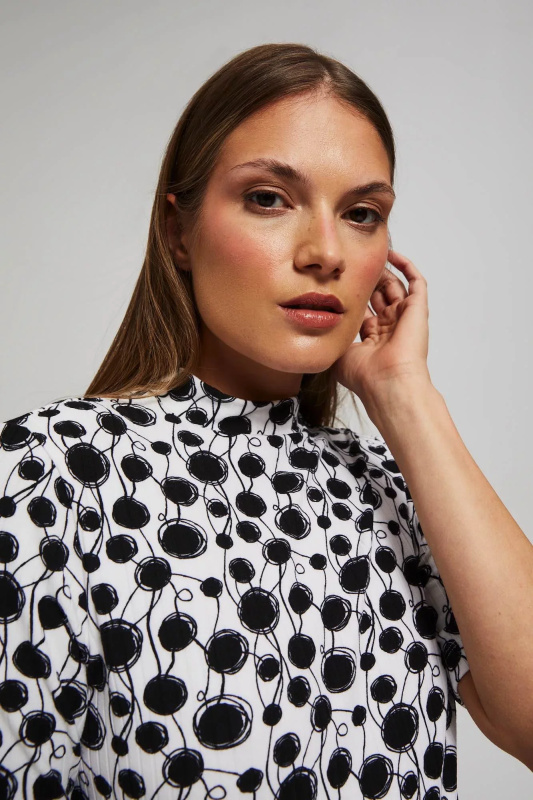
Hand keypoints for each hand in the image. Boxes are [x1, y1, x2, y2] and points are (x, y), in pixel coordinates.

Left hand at [330, 249, 431, 402]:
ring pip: (395, 285)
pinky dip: (406, 265)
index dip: (353, 295)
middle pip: (379, 295)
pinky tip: (391, 253)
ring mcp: (404, 318)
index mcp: (373, 338)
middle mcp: (390, 327)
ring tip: (368, 256)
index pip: (364, 310)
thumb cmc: (364, 375)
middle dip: (367, 280)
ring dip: (383, 271)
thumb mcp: (338, 353)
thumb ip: (333, 335)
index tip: (338, 281)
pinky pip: (416, 281)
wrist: (387, 382)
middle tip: (352, 264)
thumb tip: (320, 324)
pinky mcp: (417, 309)